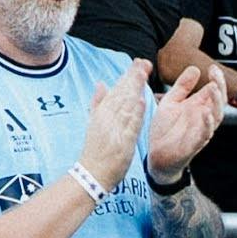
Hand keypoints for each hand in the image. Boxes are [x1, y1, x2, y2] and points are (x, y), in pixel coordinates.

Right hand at [79, 68, 151, 185]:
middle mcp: (107, 119)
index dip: (127, 76)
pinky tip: (143, 101)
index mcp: (101, 113)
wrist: (91, 174)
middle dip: (134, 78)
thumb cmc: (94, 150)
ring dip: (136, 90)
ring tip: (144, 75)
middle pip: (122, 95)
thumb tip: (101, 83)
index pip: (116, 91)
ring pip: (127, 106)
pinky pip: (130, 126)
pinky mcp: (122, 143)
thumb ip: (97, 102)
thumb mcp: (93, 122)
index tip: (137, 64)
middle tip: (144, 63)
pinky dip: (136, 113)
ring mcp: (114, 130)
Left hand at [143, 60, 227, 177]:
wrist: (155, 155)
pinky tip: (207, 114)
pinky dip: (208, 124)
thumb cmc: (165, 129)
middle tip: (215, 74)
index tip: (212, 67)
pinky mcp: (194, 145)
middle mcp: (203, 118)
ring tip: (214, 89)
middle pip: (219, 102)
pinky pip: (204, 135)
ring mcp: (200, 132)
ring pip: (216, 117)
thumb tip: (195, 68)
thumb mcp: (171, 102)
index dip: (216, 79)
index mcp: (198, 107)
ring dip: (216, 103)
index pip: (214, 91)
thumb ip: (182, 86)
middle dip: (220, 87)